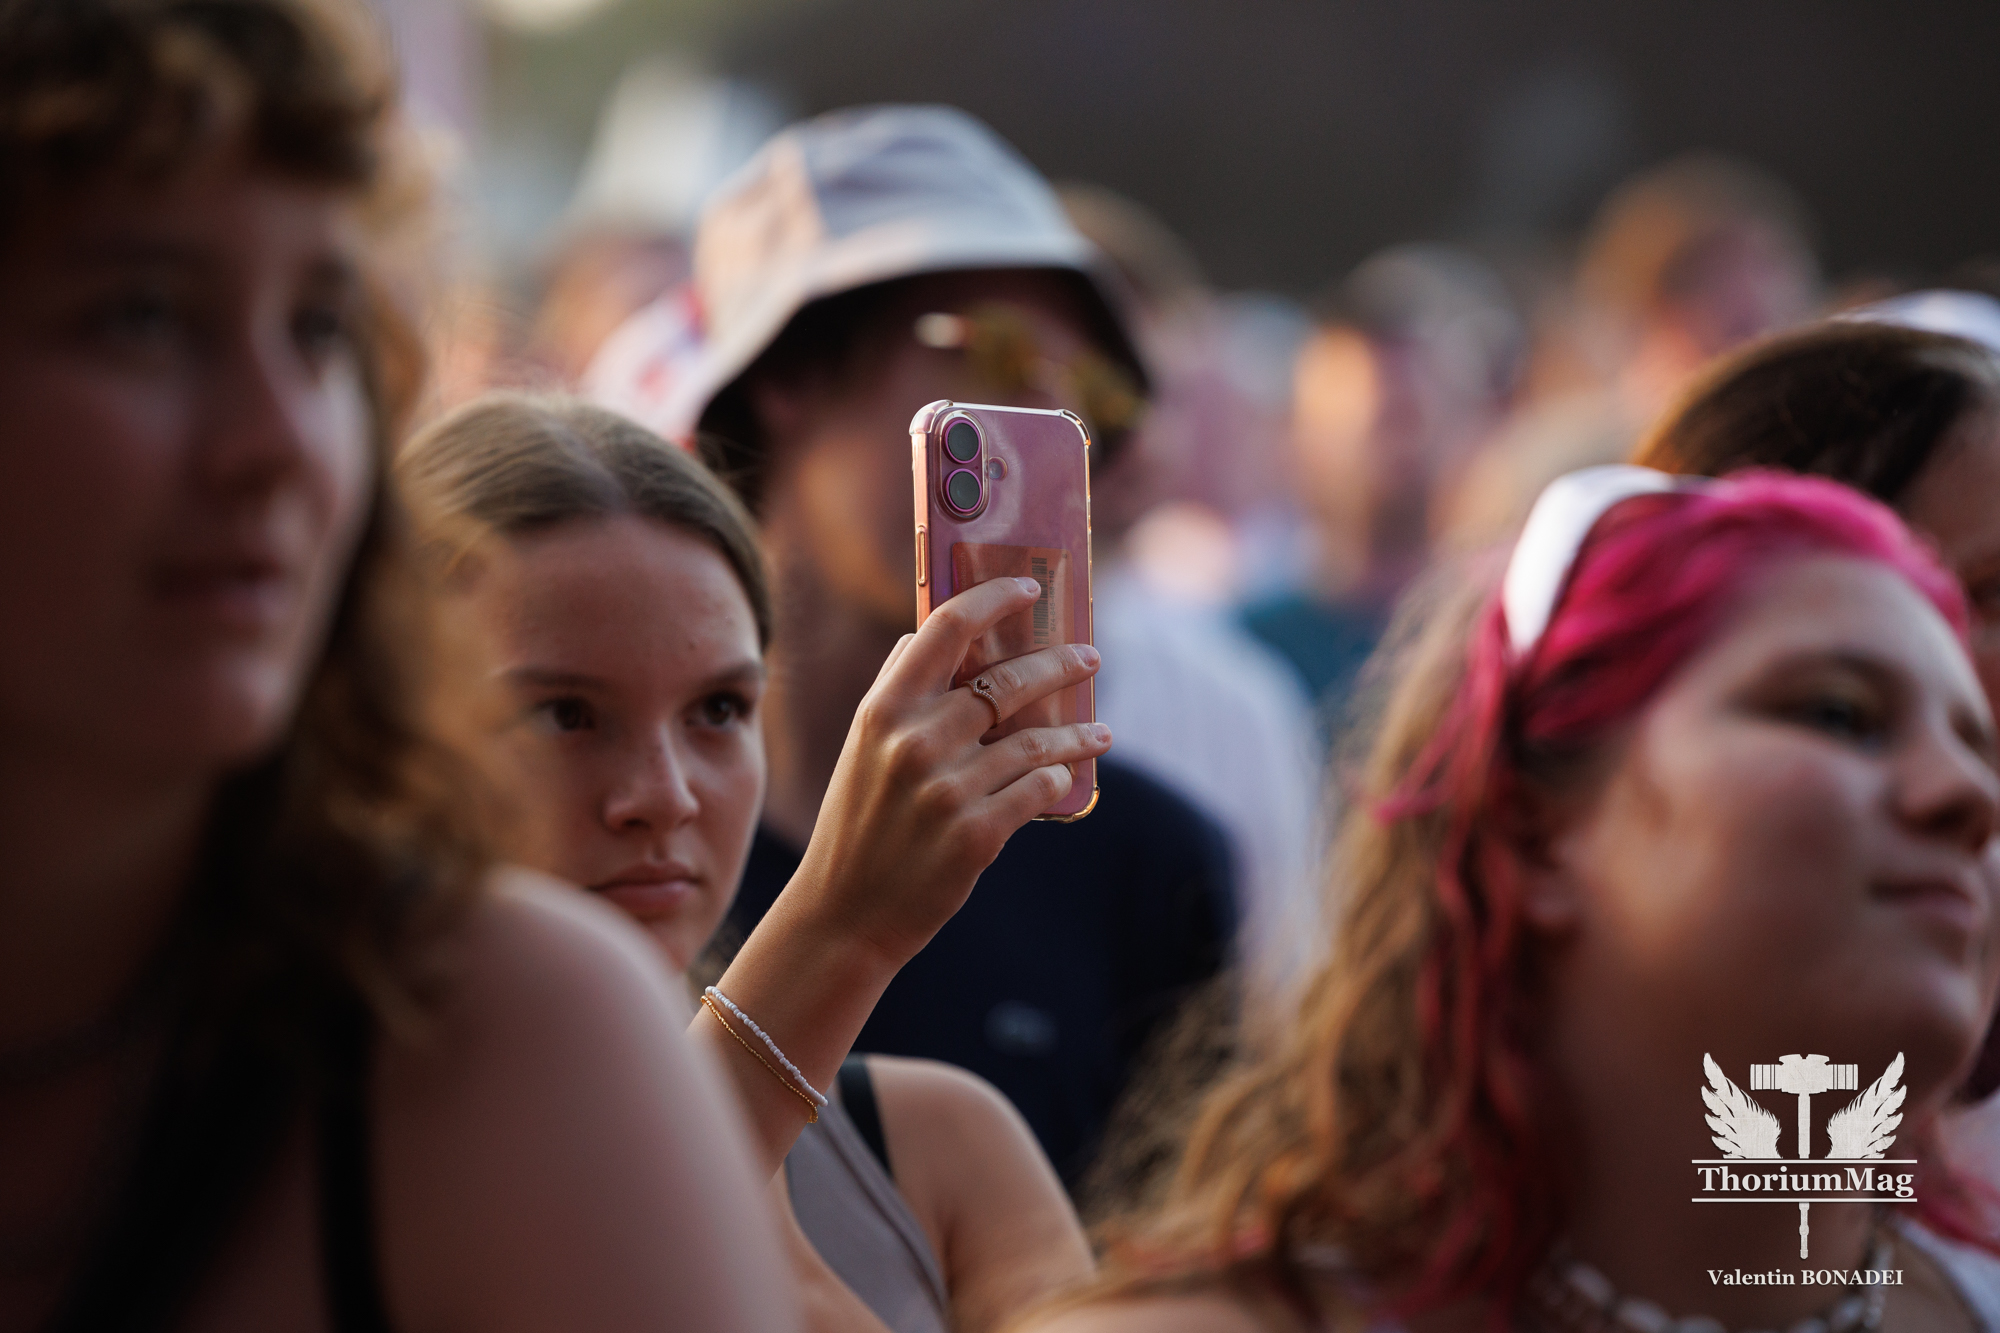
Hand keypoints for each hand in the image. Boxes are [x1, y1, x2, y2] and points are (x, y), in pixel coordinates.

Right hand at [795, 575, 1110, 967]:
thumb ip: (894, 690)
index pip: (946, 628)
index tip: (1028, 588)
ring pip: (1036, 741)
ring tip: (1099, 732)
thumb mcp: (860, 749)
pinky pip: (1039, 790)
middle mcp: (915, 742)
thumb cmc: (856, 825)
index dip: (993, 598)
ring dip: (1078, 733)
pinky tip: (1068, 776)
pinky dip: (1059, 779)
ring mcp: (948, 790)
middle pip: (1008, 680)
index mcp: (883, 710)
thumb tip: (924, 634)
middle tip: (1090, 657)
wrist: (844, 915)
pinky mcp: (976, 835)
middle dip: (1061, 663)